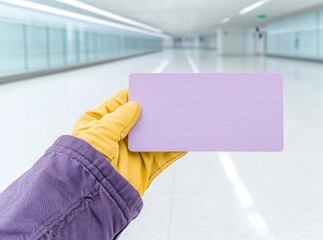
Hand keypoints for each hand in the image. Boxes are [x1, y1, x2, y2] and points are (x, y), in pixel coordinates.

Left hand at [71, 89, 186, 195]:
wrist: (90, 195)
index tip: (150, 89)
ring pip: (152, 137)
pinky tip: (183, 141)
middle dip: (153, 112)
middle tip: (169, 102)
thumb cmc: (85, 160)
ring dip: (165, 129)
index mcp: (99, 124)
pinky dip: (174, 149)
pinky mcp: (143, 168)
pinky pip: (162, 156)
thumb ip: (120, 118)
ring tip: (180, 118)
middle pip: (139, 120)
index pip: (119, 104)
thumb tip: (136, 106)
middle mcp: (115, 137)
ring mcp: (130, 153)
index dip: (134, 96)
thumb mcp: (100, 132)